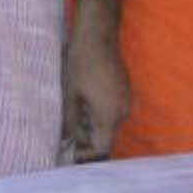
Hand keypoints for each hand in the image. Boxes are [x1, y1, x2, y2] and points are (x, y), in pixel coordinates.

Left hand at [60, 29, 129, 160]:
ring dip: (93, 125)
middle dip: (88, 139)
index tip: (73, 153)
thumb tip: (66, 141)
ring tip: (73, 120)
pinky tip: (83, 105)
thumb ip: (70, 122)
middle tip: (68, 138)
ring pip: (110, 123)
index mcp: (110, 116)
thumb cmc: (80, 66)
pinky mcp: (125, 90)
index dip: (88, 154)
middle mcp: (123, 111)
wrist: (97, 38)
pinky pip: (113, 110)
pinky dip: (99, 113)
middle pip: (107, 135)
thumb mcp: (70, 96)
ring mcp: (127, 100)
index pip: (103, 147)